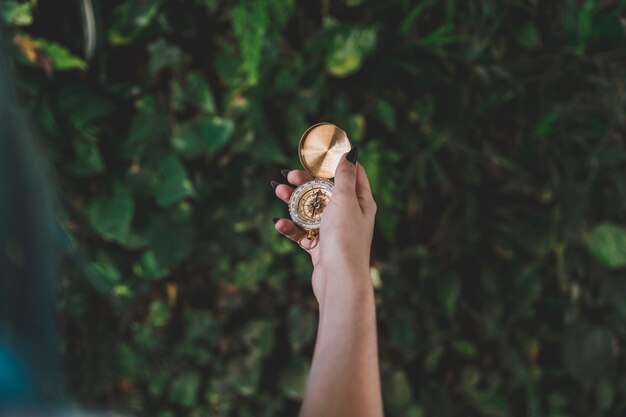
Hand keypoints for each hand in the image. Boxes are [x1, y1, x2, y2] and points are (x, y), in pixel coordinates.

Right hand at [273, 149, 376, 299]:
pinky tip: (280, 223)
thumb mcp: (345, 200)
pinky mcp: (320, 247)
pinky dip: (291, 227)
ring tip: (278, 192)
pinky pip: (303, 232)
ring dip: (293, 201)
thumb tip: (351, 153)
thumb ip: (344, 176)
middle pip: (325, 191)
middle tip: (288, 175)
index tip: (317, 154)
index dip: (335, 162)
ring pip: (310, 210)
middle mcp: (349, 215)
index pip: (352, 174)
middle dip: (305, 181)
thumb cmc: (345, 237)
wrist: (339, 279)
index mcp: (361, 202)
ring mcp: (333, 231)